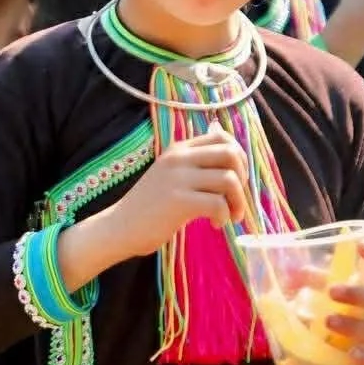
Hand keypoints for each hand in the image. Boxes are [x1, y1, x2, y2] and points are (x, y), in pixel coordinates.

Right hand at [57, 125, 248, 292]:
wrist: (119, 228)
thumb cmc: (150, 206)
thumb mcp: (171, 175)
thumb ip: (196, 163)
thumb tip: (224, 139)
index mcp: (179, 149)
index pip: (222, 137)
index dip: (239, 158)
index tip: (235, 180)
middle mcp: (179, 158)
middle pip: (232, 154)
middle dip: (244, 179)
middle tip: (235, 200)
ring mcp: (178, 179)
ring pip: (229, 180)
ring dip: (238, 202)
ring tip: (229, 217)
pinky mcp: (178, 202)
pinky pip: (218, 204)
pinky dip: (224, 217)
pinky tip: (214, 225)